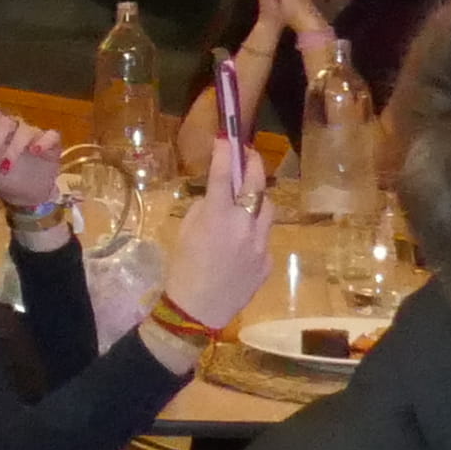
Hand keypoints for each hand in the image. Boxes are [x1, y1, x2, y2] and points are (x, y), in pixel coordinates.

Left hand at [0, 100, 70, 220]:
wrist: (22, 196)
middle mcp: (13, 127)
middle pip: (5, 121)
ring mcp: (32, 134)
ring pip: (24, 130)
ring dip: (13, 149)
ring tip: (6, 167)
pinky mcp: (50, 145)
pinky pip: (51, 136)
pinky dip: (43, 142)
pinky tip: (35, 151)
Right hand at [160, 124, 274, 335]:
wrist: (197, 311)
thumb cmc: (182, 270)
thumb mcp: (184, 233)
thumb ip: (203, 209)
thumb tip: (216, 197)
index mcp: (217, 217)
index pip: (224, 174)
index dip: (225, 152)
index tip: (226, 138)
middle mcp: (244, 226)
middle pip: (256, 184)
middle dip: (252, 164)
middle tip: (248, 154)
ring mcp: (261, 244)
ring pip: (267, 209)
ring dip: (257, 199)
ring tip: (246, 201)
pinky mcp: (268, 261)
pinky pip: (264, 238)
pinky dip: (254, 234)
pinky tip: (240, 244)